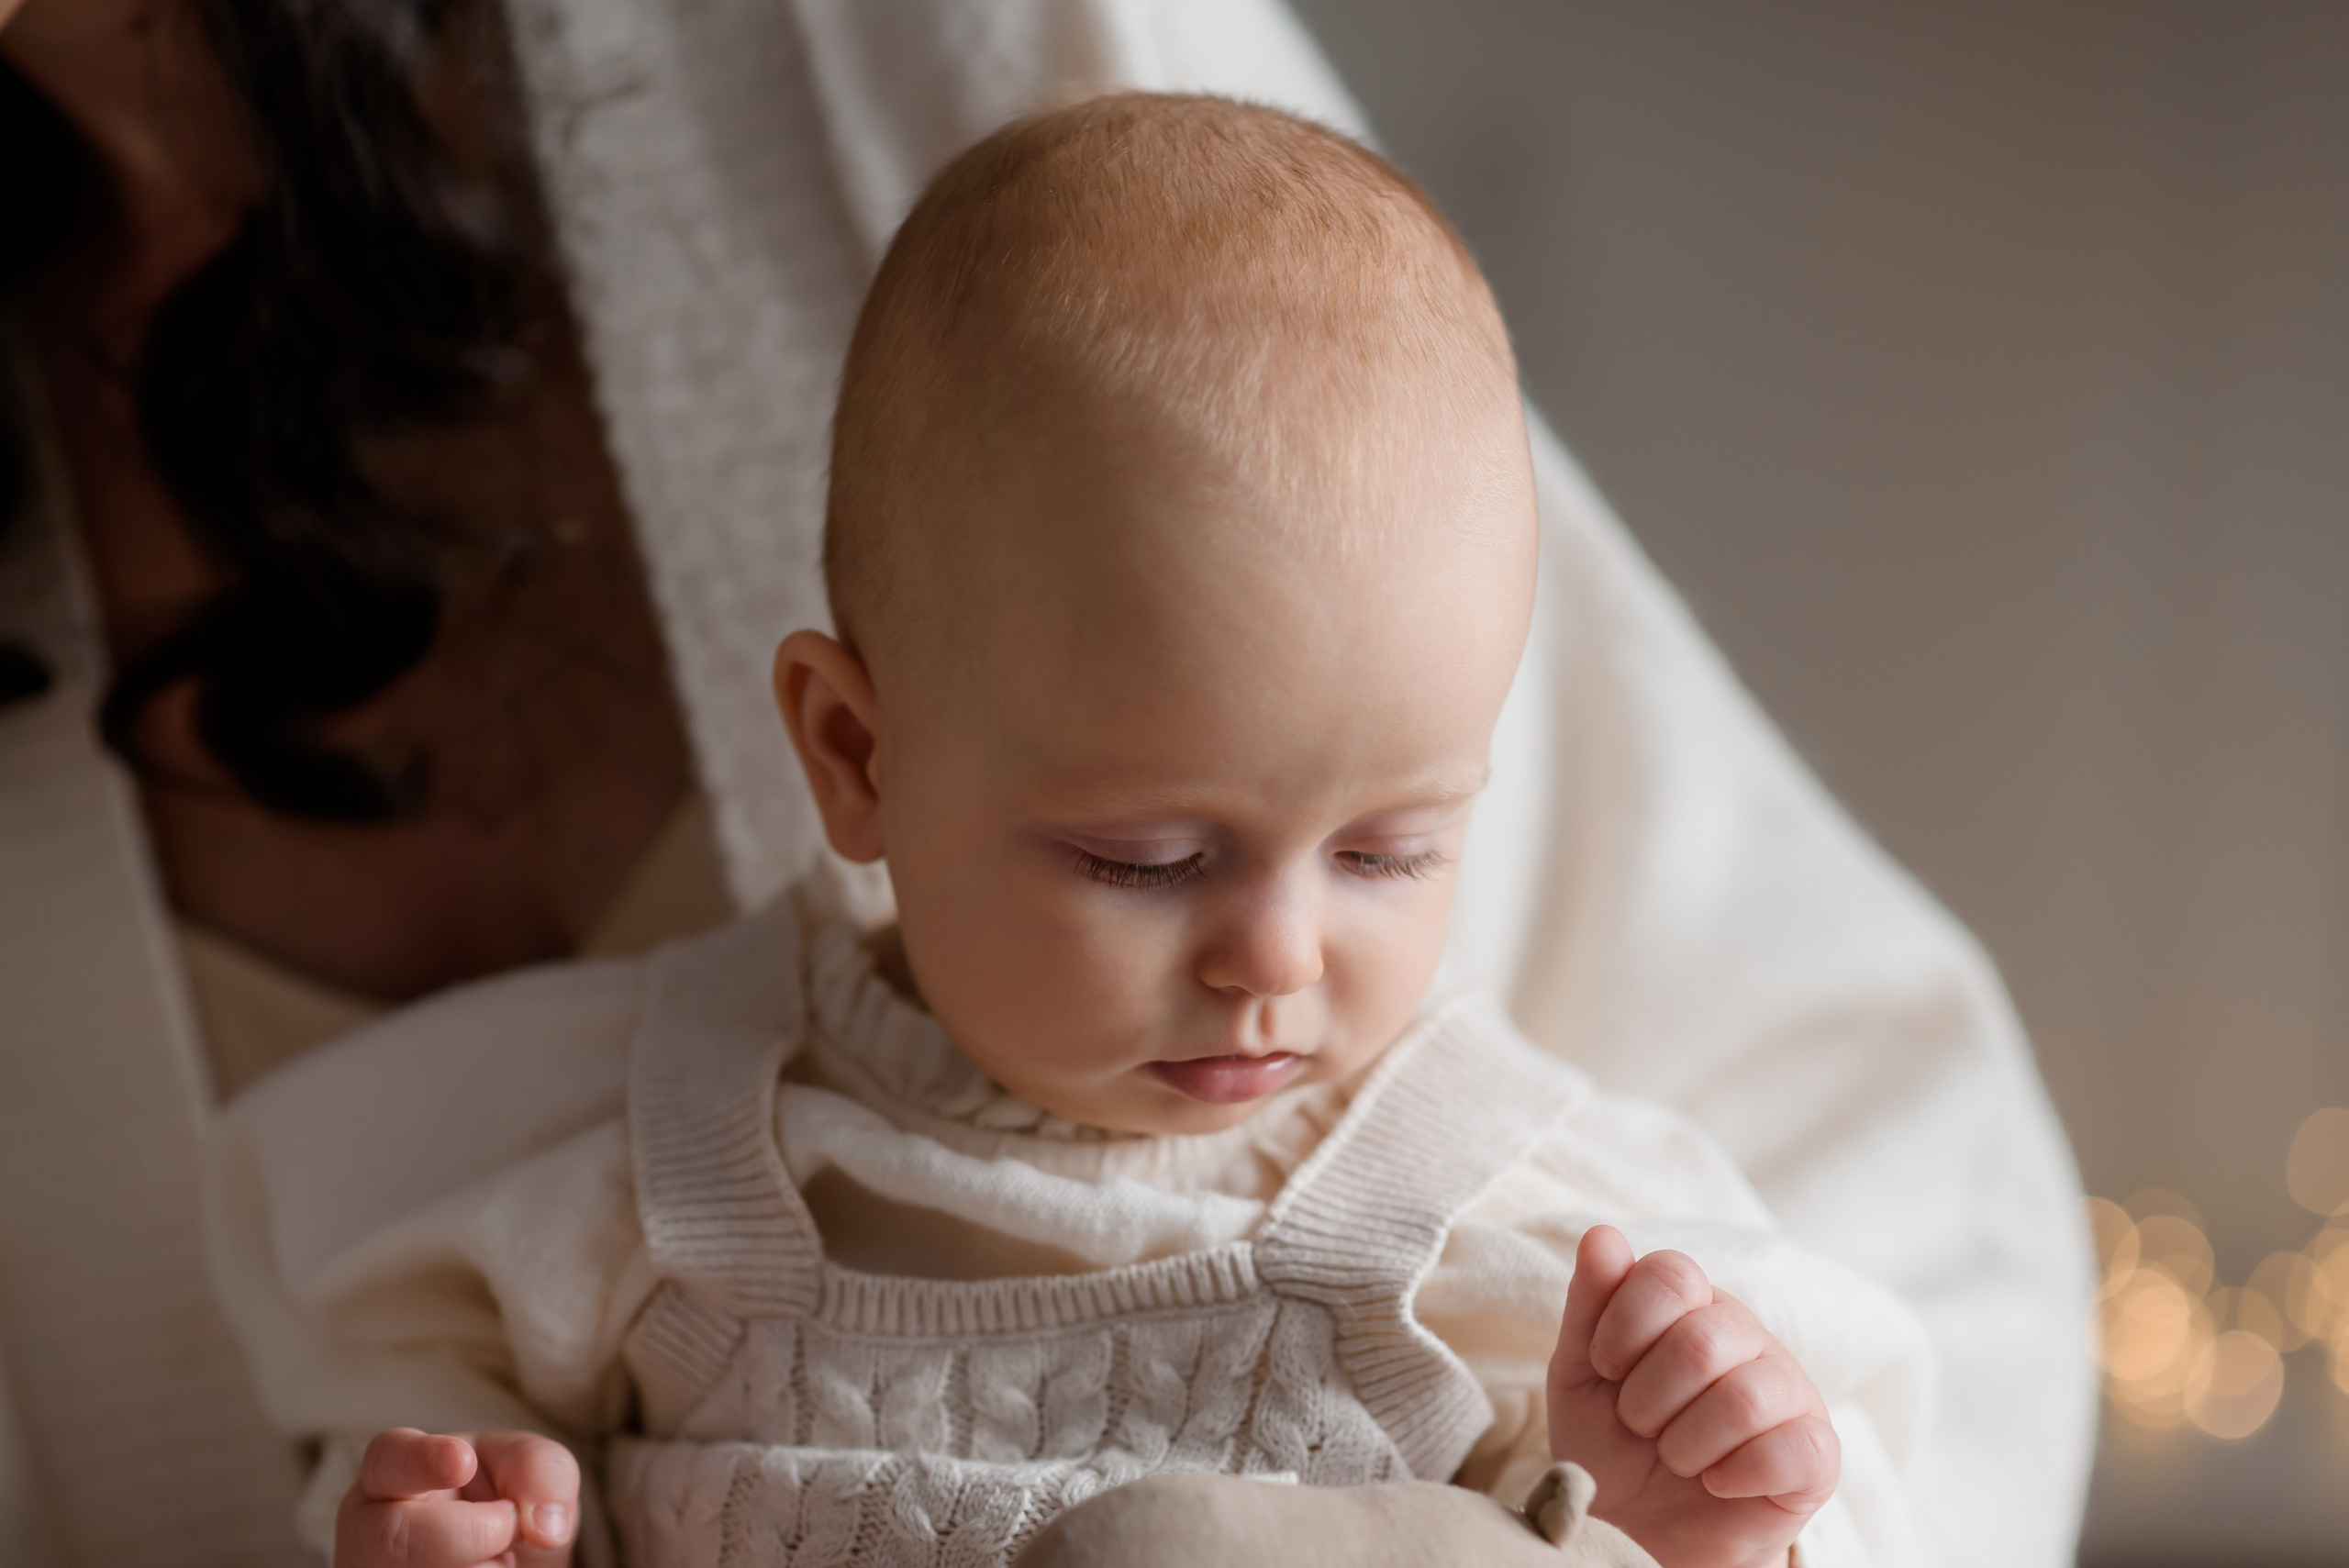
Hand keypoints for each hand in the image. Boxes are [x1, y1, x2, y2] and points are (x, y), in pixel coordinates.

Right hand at [337, 1428, 578, 1567]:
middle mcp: (369, 1531)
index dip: (422, 1460)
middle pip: (397, 1537)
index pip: (389, 1458)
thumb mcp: (525, 1470)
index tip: (462, 1461)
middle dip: (470, 1535)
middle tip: (507, 1527)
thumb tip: (546, 1526)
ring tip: (499, 1559)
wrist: (506, 1562)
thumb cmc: (502, 1504)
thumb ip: (539, 1470)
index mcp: (393, 1474)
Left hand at [1546, 1226, 1837, 1567]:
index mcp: (1693, 1303)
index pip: (1670, 1274)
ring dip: (1685, 1444)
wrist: (1641, 1530)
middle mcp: (1748, 1335)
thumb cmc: (1612, 1443)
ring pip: (1744, 1398)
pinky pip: (1792, 1449)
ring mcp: (1790, 1391)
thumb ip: (1590, 1302)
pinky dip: (1735, 1474)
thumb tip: (1601, 1235)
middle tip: (1641, 1425)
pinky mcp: (1817, 1454)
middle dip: (1648, 1399)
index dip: (1623, 1327)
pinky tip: (1717, 1482)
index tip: (1607, 1368)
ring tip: (1677, 1458)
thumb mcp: (1581, 1371)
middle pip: (1702, 1340)